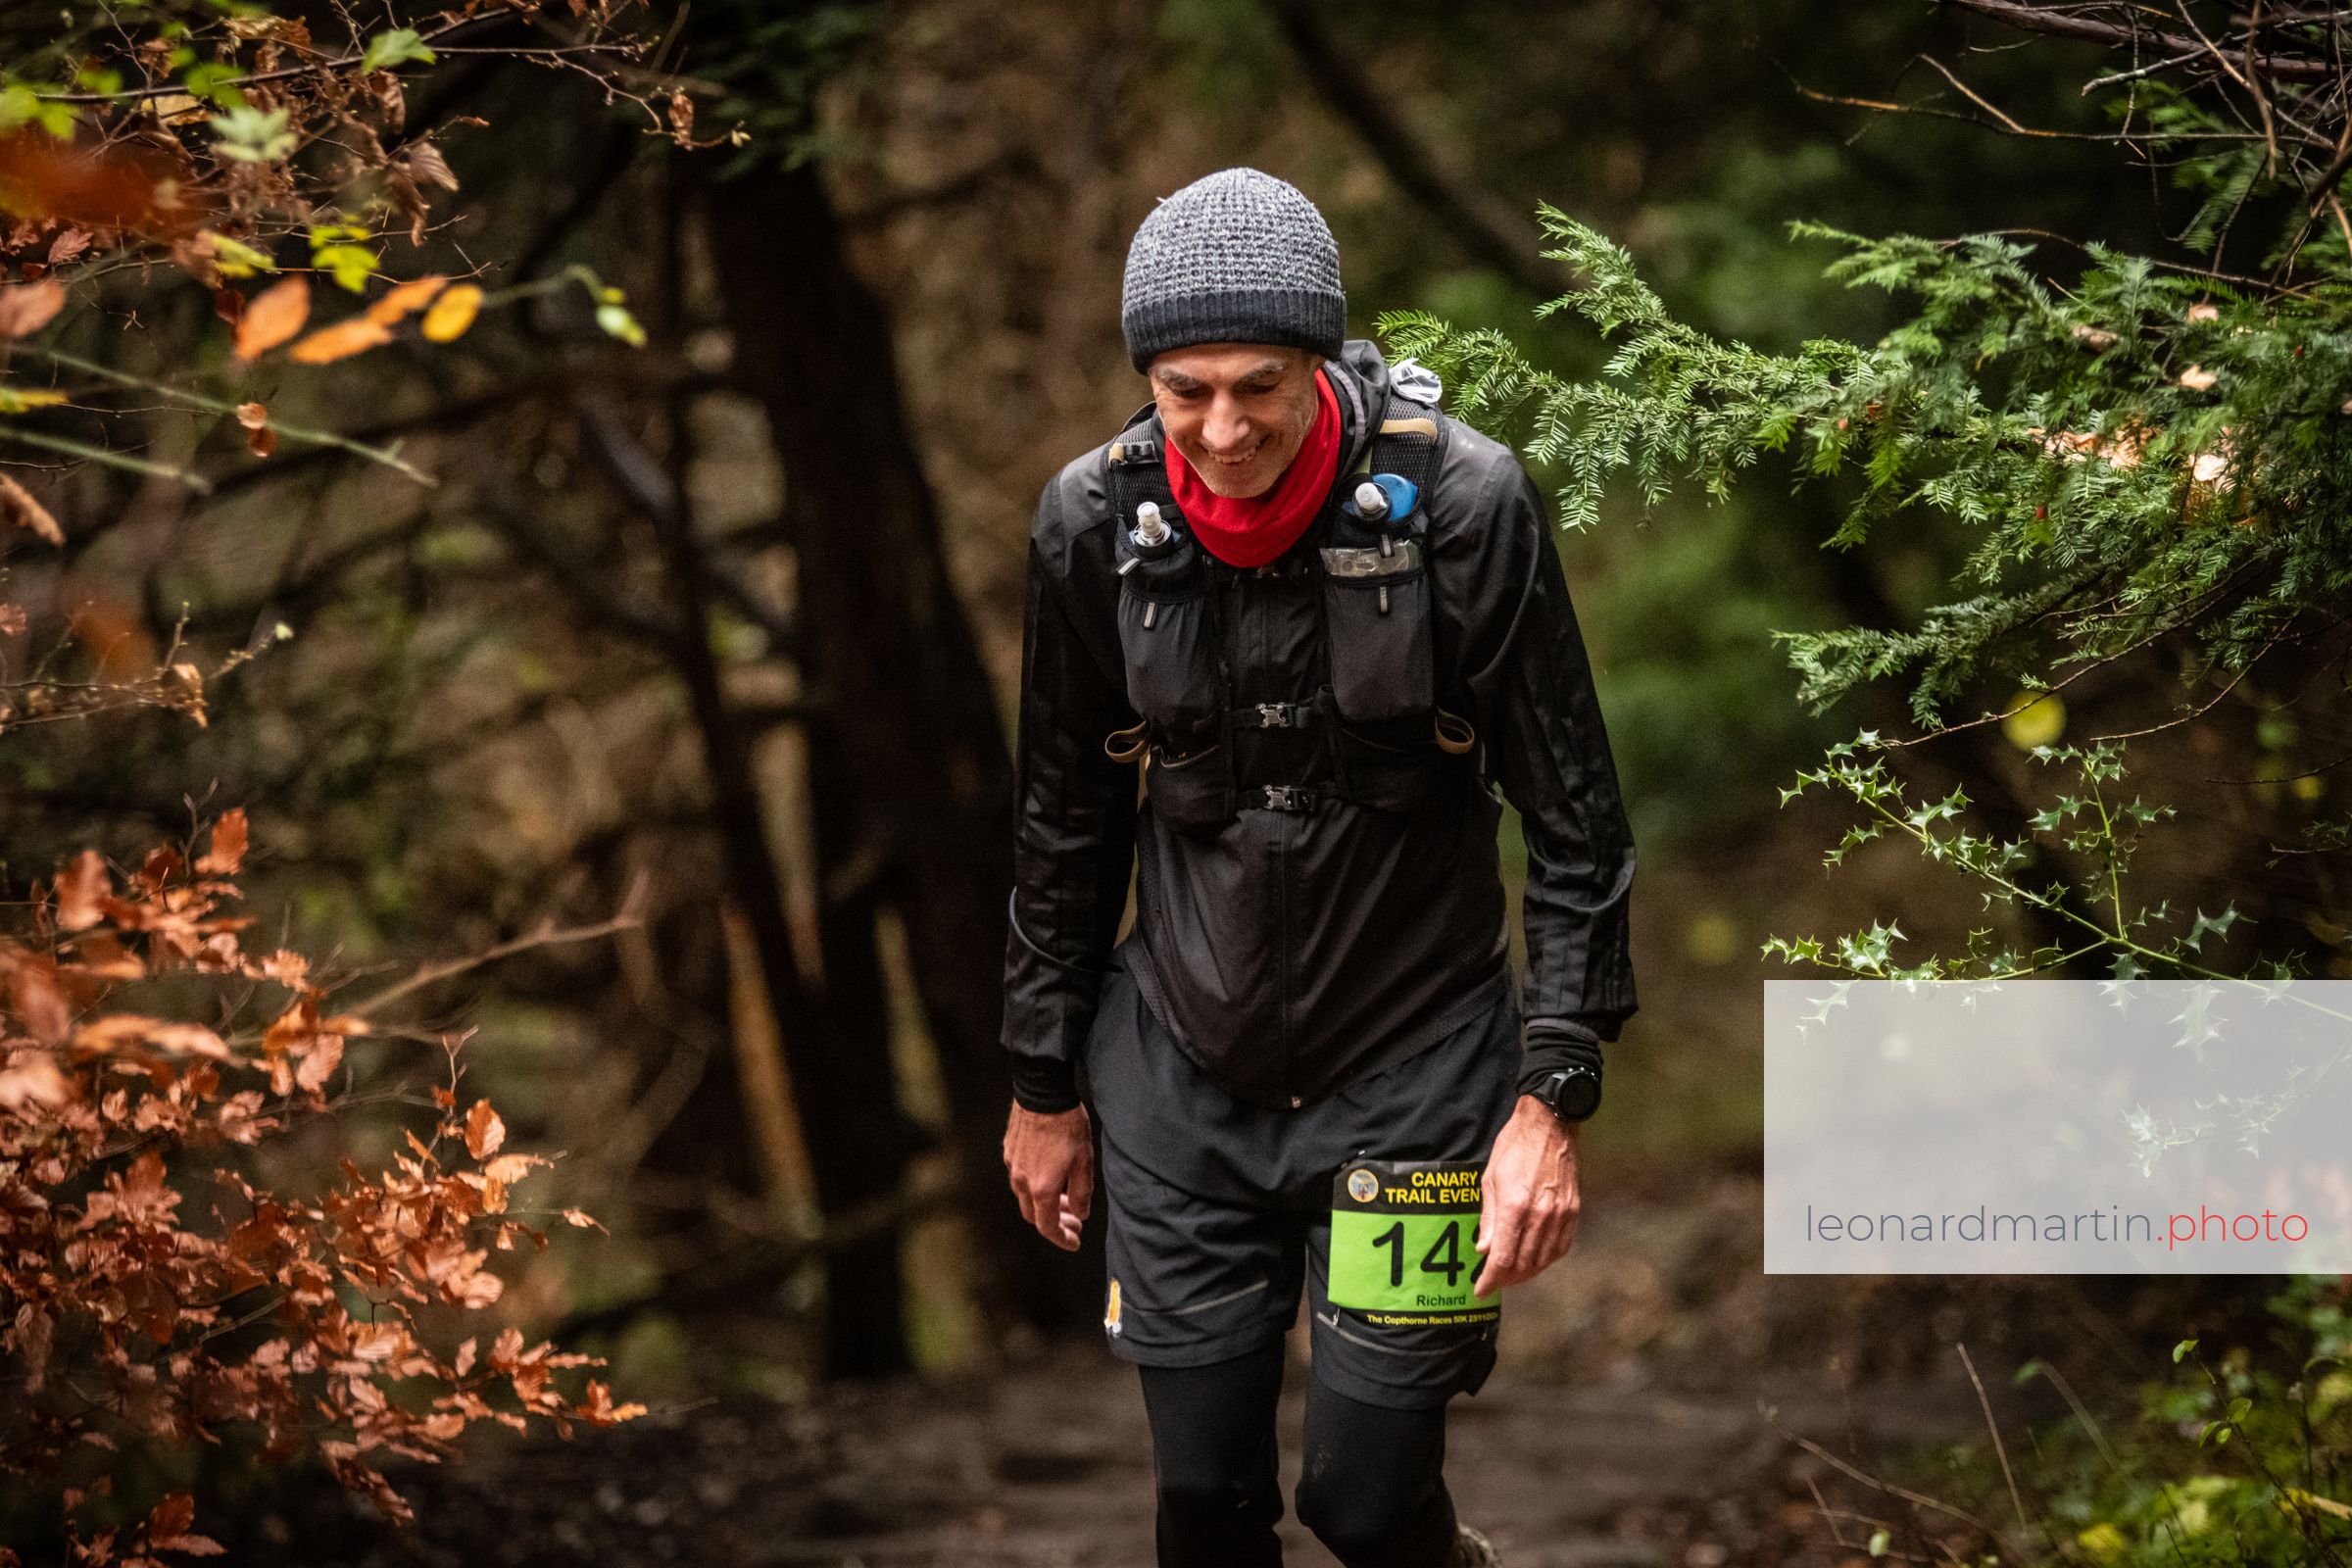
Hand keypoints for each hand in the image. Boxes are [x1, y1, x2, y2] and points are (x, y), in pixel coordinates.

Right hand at [1002, 1101, 1093, 1251]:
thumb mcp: (1084, 1161)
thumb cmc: (1067, 1125)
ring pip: (1025, 1197)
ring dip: (1045, 1204)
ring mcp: (1013, 1165)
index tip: (1075, 1241)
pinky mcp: (1009, 1151)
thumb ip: (1082, 1193)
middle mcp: (1022, 1181)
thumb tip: (1080, 1214)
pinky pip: (1020, 1178)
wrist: (1042, 1093)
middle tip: (1075, 1221)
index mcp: (1042, 1188)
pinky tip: (1050, 1176)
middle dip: (1055, 1223)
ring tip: (1066, 1198)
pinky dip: (1036, 1187)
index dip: (1062, 1239)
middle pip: (1033, 1215)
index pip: (1048, 1226)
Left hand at [1472, 1095, 1581, 1296]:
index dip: (1490, 1280)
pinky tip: (1536, 1259)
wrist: (1550, 1124)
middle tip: (1494, 1281)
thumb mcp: (1490, 1178)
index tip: (1481, 1290)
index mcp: (1515, 1207)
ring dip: (1526, 1273)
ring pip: (1543, 1260)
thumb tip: (1484, 1249)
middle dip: (1506, 1279)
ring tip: (1512, 1274)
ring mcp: (1560, 1215)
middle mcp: (1540, 1216)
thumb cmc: (1515, 1146)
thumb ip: (1488, 1218)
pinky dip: (1547, 1259)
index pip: (1502, 1258)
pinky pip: (1562, 1246)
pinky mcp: (1573, 1210)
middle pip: (1523, 1264)